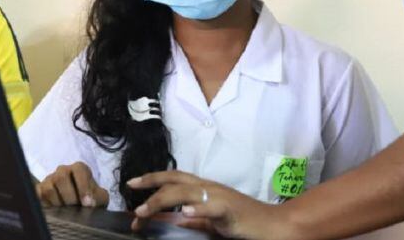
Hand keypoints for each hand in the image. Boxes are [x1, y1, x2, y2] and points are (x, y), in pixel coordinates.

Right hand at [36, 162, 109, 207]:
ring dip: (58, 203)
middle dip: (69, 196)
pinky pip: (38, 195)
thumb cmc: (90, 198)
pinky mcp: (40, 189)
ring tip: (65, 211)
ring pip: (48, 188)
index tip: (87, 203)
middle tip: (75, 207)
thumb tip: (90, 203)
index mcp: (79, 168)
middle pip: (61, 177)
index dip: (83, 187)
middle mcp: (63, 170)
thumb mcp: (100, 198)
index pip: (79, 170)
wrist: (80, 205)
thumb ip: (98, 198)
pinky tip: (55, 210)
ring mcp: (49, 179)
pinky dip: (46, 204)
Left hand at [128, 171, 288, 238]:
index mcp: (205, 189)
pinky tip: (184, 213)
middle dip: (151, 182)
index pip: (175, 178)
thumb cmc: (244, 222)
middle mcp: (210, 188)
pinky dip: (197, 209)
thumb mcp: (214, 220)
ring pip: (186, 191)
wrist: (273, 225)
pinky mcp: (230, 210)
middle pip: (176, 179)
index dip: (153, 178)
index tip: (132, 183)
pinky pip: (211, 207)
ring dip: (162, 200)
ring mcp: (220, 197)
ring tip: (143, 210)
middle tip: (130, 188)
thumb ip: (196, 218)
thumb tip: (176, 218)